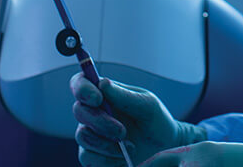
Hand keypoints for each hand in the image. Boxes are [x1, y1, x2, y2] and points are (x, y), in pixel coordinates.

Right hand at [70, 73, 205, 165]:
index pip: (81, 83)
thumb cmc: (156, 121)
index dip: (82, 88)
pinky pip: (87, 157)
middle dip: (100, 122)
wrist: (164, 149)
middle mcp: (95, 112)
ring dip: (106, 143)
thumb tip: (102, 83)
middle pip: (79, 110)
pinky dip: (106, 159)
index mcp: (106, 94)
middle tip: (122, 131)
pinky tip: (123, 158)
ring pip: (82, 136)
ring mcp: (91, 134)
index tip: (98, 98)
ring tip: (130, 146)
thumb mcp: (147, 105)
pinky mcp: (93, 155)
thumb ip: (124, 96)